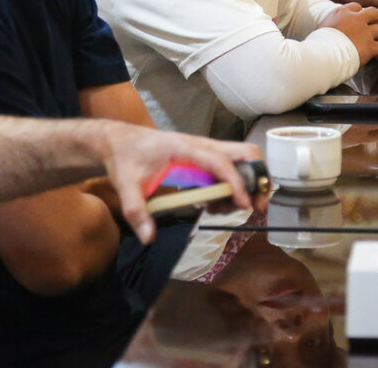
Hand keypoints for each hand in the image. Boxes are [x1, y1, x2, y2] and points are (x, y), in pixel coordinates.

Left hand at [97, 122, 263, 243]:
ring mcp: (205, 150)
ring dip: (244, 187)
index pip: (221, 161)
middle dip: (258, 179)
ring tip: (221, 210)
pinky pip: (231, 169)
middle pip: (246, 152)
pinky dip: (234, 187)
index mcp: (185, 148)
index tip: (244, 205)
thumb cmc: (125, 157)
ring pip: (242, 161)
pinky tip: (213, 205)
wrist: (120, 140)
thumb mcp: (125, 184)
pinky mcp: (205, 159)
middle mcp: (201, 145)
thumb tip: (148, 237)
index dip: (236, 182)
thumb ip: (136, 211)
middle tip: (254, 207)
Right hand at [317, 2, 377, 66]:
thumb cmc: (317, 44)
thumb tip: (331, 28)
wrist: (320, 55)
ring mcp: (364, 32)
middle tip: (372, 31)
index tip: (358, 23)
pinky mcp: (369, 46)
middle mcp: (355, 19)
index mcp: (342, 12)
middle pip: (374, 13)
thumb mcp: (321, 26)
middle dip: (375, 21)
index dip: (359, 15)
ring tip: (375, 45)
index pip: (356, 7)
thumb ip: (332, 23)